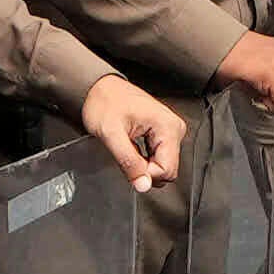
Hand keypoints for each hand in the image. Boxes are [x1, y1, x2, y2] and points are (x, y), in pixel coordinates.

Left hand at [74, 72, 184, 196]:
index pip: (167, 170)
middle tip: (126, 153)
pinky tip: (133, 147)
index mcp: (168, 127)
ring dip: (144, 164)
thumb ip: (128, 162)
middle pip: (167, 169)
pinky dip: (144, 159)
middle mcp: (174, 128)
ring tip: (128, 147)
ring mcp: (170, 130)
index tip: (129, 163)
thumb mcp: (111, 135)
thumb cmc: (104, 103)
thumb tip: (143, 185)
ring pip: (163, 166)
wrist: (99, 88)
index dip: (146, 174)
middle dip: (145, 170)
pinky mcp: (164, 133)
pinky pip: (159, 158)